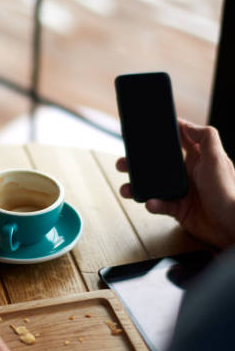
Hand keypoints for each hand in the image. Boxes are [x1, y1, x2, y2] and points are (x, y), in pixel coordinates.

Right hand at [116, 120, 234, 248]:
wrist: (231, 226)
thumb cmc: (229, 192)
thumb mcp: (218, 159)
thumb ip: (205, 137)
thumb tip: (187, 125)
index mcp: (198, 156)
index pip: (179, 138)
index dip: (164, 131)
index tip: (146, 126)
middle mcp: (188, 172)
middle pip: (158, 162)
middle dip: (139, 162)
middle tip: (125, 161)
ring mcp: (181, 190)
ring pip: (153, 185)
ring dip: (138, 185)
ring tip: (127, 187)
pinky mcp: (178, 208)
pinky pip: (159, 205)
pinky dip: (152, 204)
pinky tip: (150, 203)